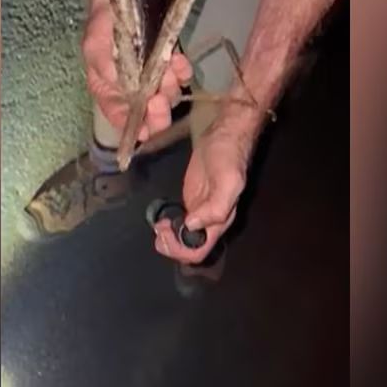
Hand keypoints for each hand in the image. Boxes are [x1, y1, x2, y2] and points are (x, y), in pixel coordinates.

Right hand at [82, 5, 192, 141]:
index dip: (135, 127)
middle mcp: (133, 91)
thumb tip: (122, 87)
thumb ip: (106, 68)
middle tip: (159, 100)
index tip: (146, 130)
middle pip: (149, 111)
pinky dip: (182, 72)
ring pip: (167, 94)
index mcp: (110, 93)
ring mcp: (154, 78)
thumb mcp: (95, 47)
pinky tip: (180, 63)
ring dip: (169, 87)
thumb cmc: (102, 25)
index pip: (121, 117)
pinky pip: (180, 74)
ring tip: (168, 72)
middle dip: (157, 110)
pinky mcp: (170, 63)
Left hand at [154, 119, 252, 263]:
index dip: (181, 249)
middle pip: (189, 249)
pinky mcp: (192, 200)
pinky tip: (160, 218)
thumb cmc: (228, 157)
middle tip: (159, 230)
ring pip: (183, 238)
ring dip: (168, 238)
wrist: (224, 136)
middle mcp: (209, 221)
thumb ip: (215, 206)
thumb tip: (192, 225)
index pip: (200, 251)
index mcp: (220, 221)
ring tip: (158, 226)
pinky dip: (168, 226)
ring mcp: (199, 211)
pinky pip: (180, 222)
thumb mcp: (228, 181)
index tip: (167, 233)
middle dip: (171, 246)